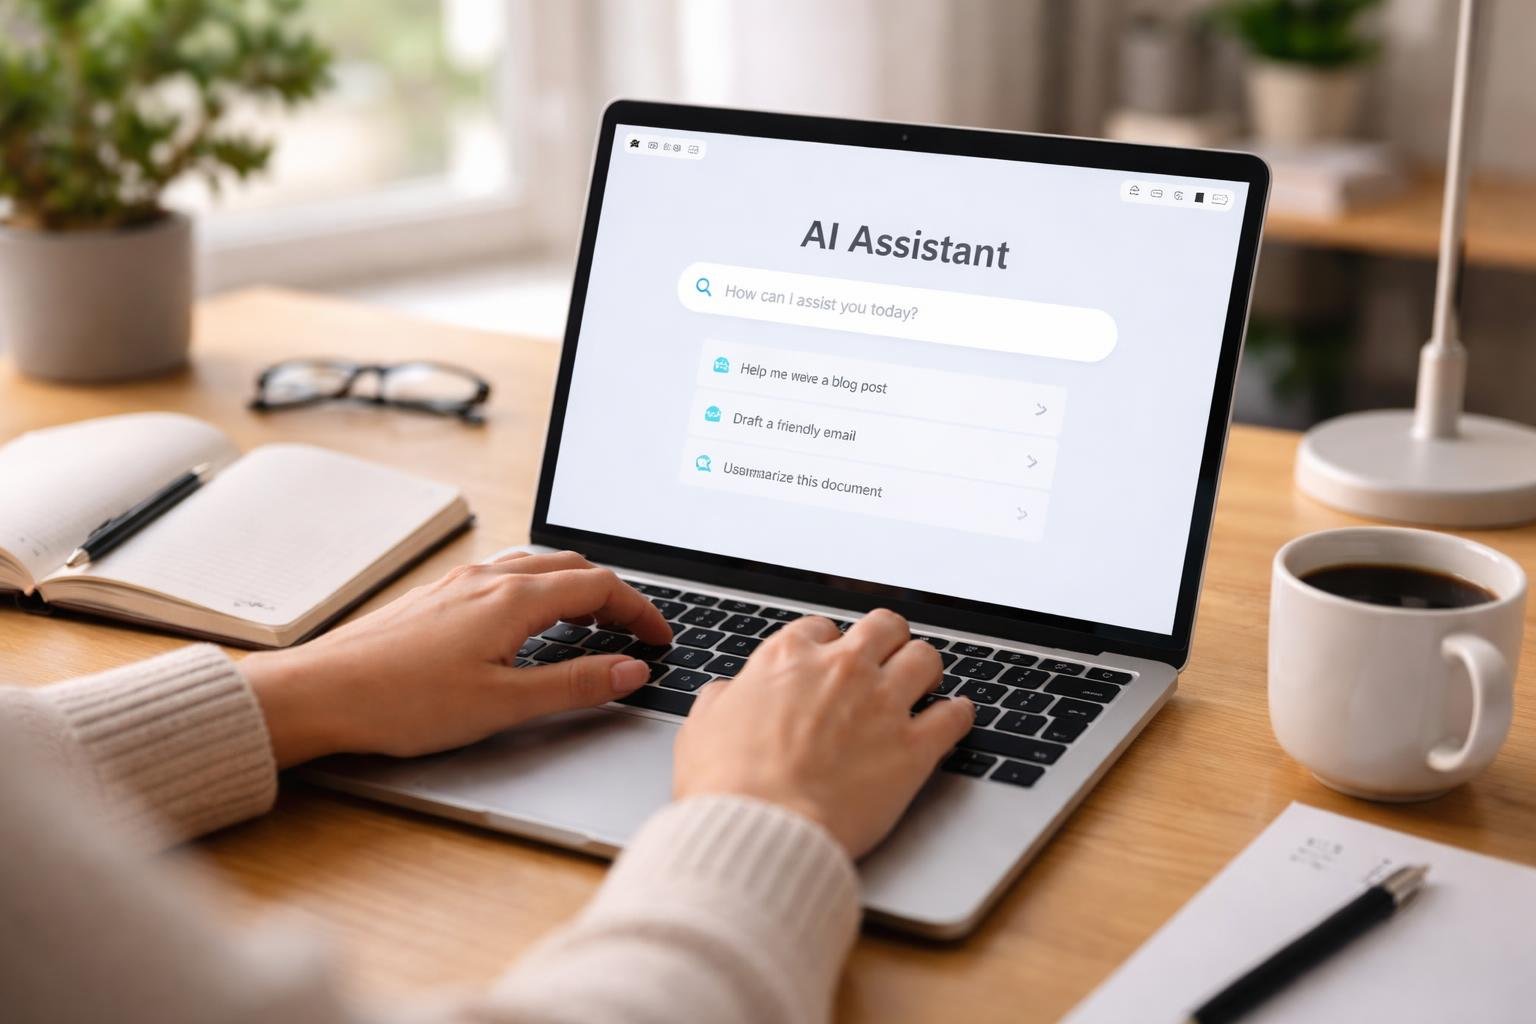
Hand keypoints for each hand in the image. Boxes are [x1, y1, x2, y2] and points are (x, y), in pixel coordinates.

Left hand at [240, 551, 671, 767]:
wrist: (319, 694)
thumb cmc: (401, 703)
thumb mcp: (503, 705)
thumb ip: (575, 685)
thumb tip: (630, 670)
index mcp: (512, 599)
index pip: (600, 586)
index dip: (640, 610)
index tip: (660, 638)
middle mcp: (486, 579)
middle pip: (571, 566)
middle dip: (613, 594)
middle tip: (634, 631)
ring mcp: (457, 584)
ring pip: (535, 567)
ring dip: (575, 588)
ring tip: (591, 623)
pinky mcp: (434, 598)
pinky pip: (503, 577)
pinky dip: (538, 591)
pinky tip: (527, 623)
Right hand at [672, 610, 974, 857]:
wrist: (761, 830)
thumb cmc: (725, 786)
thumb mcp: (701, 728)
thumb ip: (721, 700)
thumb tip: (726, 694)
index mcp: (787, 659)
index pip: (821, 627)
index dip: (828, 644)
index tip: (831, 661)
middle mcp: (841, 669)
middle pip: (884, 626)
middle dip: (887, 640)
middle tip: (887, 659)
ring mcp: (882, 704)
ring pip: (925, 658)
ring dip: (925, 669)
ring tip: (925, 683)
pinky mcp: (913, 748)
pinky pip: (955, 715)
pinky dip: (959, 714)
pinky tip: (956, 717)